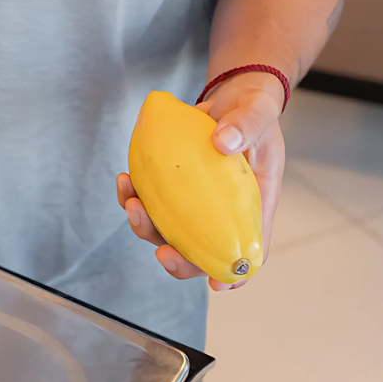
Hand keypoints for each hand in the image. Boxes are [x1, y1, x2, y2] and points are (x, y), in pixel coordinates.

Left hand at [115, 73, 284, 290]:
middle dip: (179, 260)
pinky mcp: (171, 188)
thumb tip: (223, 142)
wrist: (229, 97)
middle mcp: (222, 209)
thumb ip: (246, 125)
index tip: (219, 284)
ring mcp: (194, 202)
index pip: (251, 247)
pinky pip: (149, 203)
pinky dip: (132, 198)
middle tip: (162, 251)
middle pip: (202, 251)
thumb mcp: (257, 112)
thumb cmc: (251, 111)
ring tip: (132, 203)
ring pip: (168, 231)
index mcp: (255, 203)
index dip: (236, 271)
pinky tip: (125, 181)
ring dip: (145, 227)